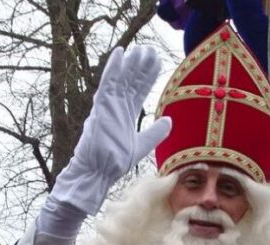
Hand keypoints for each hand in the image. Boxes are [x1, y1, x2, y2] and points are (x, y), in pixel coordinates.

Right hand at [50, 46, 171, 214]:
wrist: (100, 171)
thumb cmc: (116, 160)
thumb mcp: (142, 144)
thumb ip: (156, 132)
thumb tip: (169, 120)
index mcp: (126, 114)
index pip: (139, 90)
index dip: (148, 76)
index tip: (157, 62)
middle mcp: (117, 107)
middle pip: (131, 81)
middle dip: (140, 66)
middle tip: (150, 49)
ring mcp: (108, 106)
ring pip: (121, 78)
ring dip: (130, 63)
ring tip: (140, 48)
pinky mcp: (101, 107)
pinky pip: (107, 83)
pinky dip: (113, 68)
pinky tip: (119, 53)